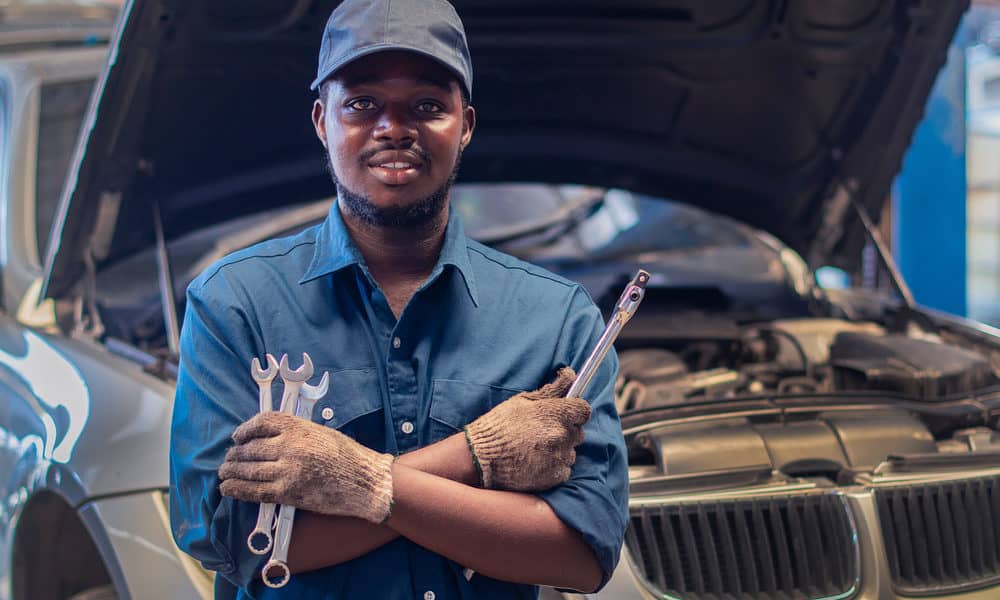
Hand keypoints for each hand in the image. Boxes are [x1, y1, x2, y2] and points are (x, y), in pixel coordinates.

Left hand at [218, 412, 393, 522]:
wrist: (363, 481)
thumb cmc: (347, 456)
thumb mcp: (320, 433)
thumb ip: (295, 433)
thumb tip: (266, 438)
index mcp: (298, 427)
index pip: (261, 422)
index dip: (245, 430)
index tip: (237, 437)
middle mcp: (289, 446)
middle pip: (251, 448)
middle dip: (235, 454)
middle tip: (229, 458)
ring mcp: (287, 470)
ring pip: (249, 470)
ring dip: (232, 471)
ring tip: (224, 473)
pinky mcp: (288, 492)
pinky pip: (254, 491)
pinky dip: (237, 489)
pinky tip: (228, 488)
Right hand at [464, 367, 590, 490]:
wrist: (481, 458)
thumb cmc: (499, 425)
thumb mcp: (523, 401)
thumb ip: (552, 389)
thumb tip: (571, 374)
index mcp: (556, 414)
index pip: (583, 410)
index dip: (574, 411)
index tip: (565, 414)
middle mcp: (562, 435)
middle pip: (578, 432)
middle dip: (565, 431)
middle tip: (544, 432)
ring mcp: (560, 457)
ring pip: (571, 452)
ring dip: (560, 450)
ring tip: (536, 449)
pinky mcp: (555, 476)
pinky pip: (564, 469)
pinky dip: (554, 466)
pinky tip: (536, 462)